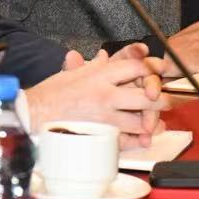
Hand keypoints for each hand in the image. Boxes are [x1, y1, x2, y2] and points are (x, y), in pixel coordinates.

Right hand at [28, 50, 168, 147]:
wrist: (33, 116)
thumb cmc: (51, 94)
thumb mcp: (74, 72)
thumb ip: (94, 65)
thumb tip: (106, 56)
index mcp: (100, 76)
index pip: (137, 67)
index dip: (153, 69)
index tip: (161, 71)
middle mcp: (106, 95)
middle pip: (147, 95)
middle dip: (161, 98)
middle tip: (165, 99)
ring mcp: (105, 118)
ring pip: (142, 121)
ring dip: (152, 122)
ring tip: (156, 122)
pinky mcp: (101, 137)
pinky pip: (128, 141)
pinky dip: (139, 141)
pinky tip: (144, 138)